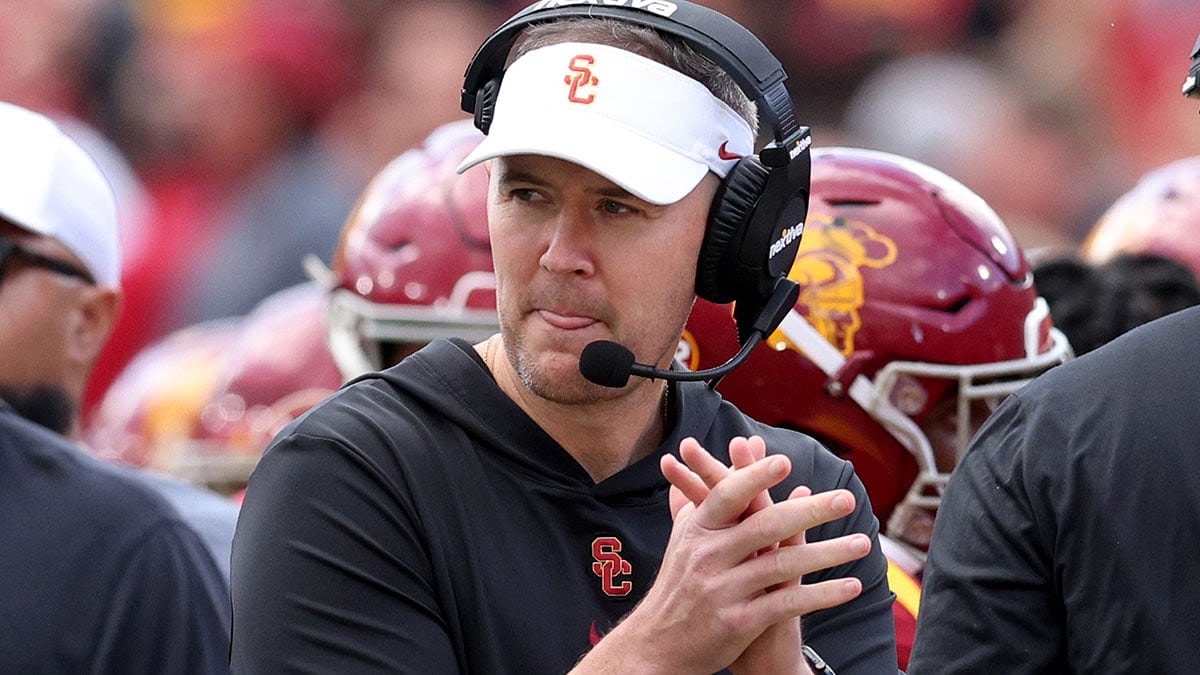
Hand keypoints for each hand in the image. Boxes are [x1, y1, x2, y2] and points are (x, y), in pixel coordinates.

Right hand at [661, 436, 869, 673]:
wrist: (658, 645)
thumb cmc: (677, 587)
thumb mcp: (680, 541)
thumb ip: (691, 503)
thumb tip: (689, 467)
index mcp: (697, 531)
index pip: (727, 497)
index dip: (755, 478)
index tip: (785, 462)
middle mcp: (709, 557)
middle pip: (765, 526)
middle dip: (809, 511)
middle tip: (846, 499)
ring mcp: (723, 590)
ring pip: (782, 565)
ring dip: (828, 553)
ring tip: (862, 543)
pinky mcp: (738, 622)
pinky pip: (788, 604)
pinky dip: (822, 595)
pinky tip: (850, 587)